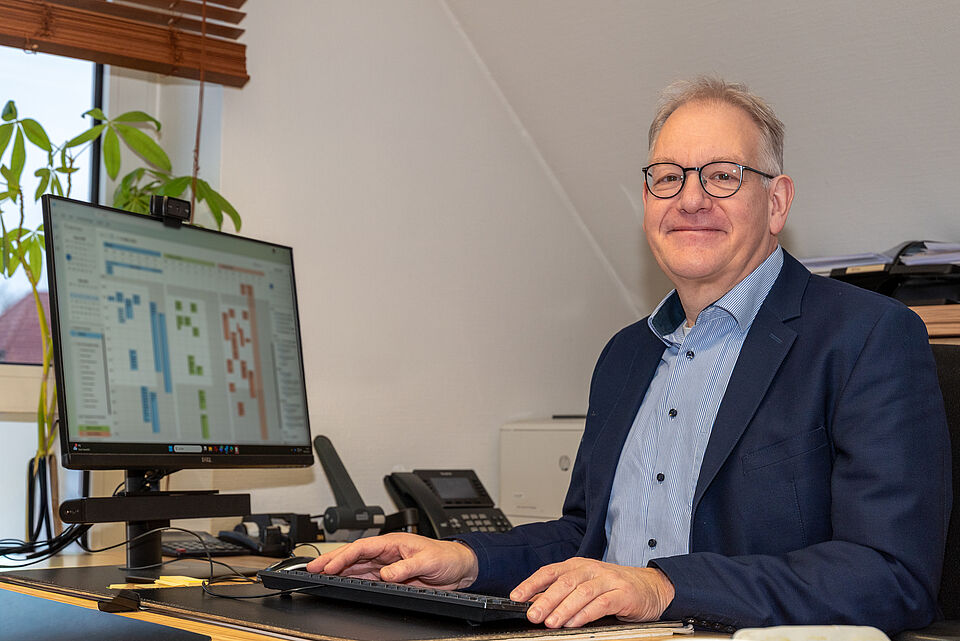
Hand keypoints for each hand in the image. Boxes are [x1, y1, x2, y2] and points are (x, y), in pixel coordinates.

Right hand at [304, 533, 478, 589]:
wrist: (459, 567)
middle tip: (313, 568)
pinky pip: (366, 577)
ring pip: (357, 566)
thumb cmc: (446, 557)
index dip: (343, 556)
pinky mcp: (391, 576)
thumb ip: (406, 568)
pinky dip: (351, 579)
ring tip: (320, 574)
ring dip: (339, 570)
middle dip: (332, 560)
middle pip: (354, 555)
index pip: (362, 547)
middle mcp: (387, 552)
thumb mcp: (428, 561)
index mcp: (393, 542)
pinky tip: (341, 582)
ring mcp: (387, 564)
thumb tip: (385, 574)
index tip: (329, 565)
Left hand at [510, 557, 674, 628]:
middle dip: (545, 599)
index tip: (516, 597)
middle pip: (564, 582)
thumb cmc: (615, 587)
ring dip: (563, 608)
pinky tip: (574, 623)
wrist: (651, 586)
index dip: (531, 583)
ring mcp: (608, 580)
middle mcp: (591, 569)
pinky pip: (601, 603)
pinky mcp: (622, 594)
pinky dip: (585, 613)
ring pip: (581, 592)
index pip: (550, 572)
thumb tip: (535, 604)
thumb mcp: (586, 586)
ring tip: (550, 622)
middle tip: (532, 615)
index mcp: (578, 565)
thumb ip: (562, 594)